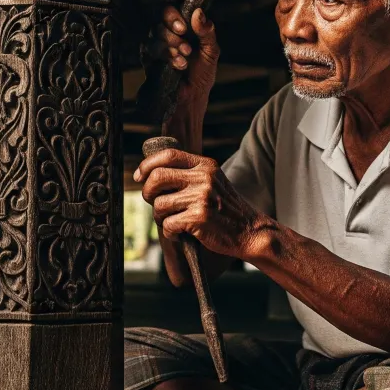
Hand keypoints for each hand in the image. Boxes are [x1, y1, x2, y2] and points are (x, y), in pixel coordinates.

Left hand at [135, 147, 273, 260]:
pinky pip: (168, 225)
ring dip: (160, 217)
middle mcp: (204, 178)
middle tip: (153, 203)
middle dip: (147, 193)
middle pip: (157, 178)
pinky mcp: (199, 218)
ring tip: (173, 222)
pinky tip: (181, 234)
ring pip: (159, 205)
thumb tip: (150, 175)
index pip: (168, 155)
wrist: (250, 232)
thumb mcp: (212, 182)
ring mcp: (202, 197)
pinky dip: (170, 233)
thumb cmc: (225, 209)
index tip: (139, 177)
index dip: (147, 165)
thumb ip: (188, 174)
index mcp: (205, 166)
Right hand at [151, 0, 220, 123]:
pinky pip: (151, 48)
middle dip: (172, 19)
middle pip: (161, 12)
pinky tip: (178, 64)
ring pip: (156, 30)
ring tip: (185, 55)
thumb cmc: (201, 76)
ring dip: (172, 41)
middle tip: (183, 30)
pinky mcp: (148, 58)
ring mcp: (157, 44)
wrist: (190, 100)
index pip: (175, 5)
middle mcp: (169, 32)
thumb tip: (198, 13)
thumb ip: (207, 32)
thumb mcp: (211, 52)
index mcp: (185, 26)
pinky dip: (166, 54)